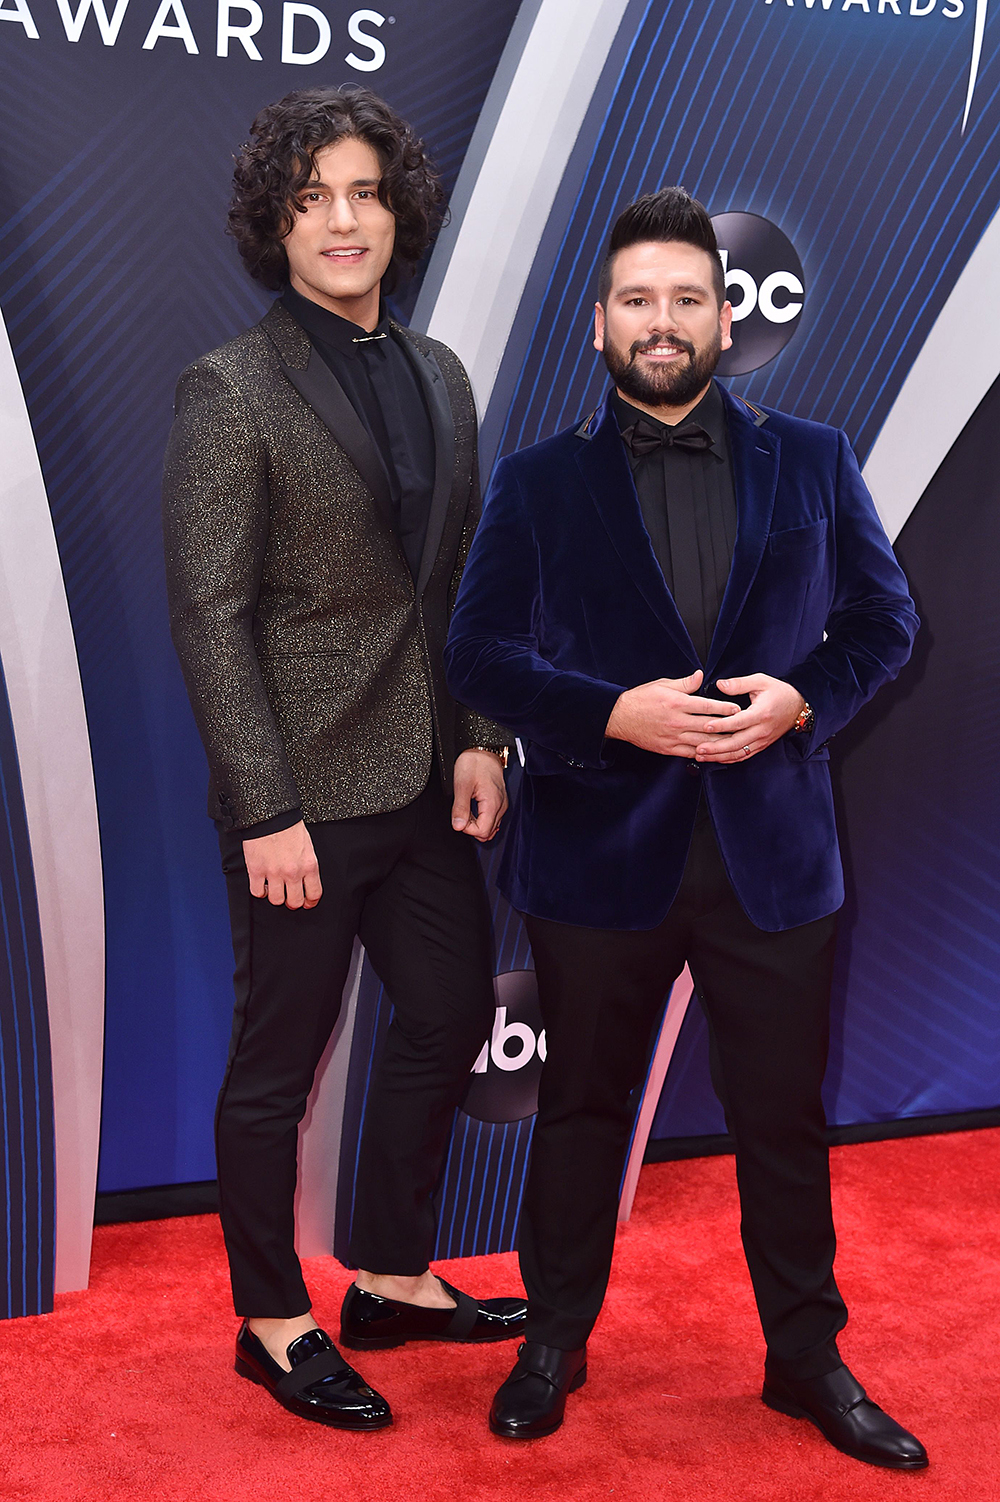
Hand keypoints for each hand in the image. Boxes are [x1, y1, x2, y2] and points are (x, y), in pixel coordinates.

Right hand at [243, 820, 321, 908]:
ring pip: (276, 900)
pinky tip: (261, 884)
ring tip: (274, 888)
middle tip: (289, 898)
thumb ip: (307, 866)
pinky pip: (257, 892)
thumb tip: (306, 880)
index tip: (307, 903)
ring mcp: (274, 873)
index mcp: (309, 866)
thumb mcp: (307, 847)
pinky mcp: (256, 870)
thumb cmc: (289, 827)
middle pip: (295, 902)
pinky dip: (259, 891)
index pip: (314, 894)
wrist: (270, 815)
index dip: (310, 902)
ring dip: (275, 896)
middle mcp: (293, 872)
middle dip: (292, 902)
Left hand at [452, 749, 507, 841]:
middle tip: (461, 813)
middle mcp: (501, 806)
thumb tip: (458, 826)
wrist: (483, 750)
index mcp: (493, 803)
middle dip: (471, 827)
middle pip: (487, 832)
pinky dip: (481, 818)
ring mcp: (501, 804)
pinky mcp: (499, 801)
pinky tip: (473, 809)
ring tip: (467, 808)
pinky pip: (492, 818)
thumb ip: (460, 808)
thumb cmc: (474, 763)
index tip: (459, 818)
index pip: (482, 832)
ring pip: (490, 827)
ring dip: (476, 823)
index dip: (467, 829)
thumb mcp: (462, 785)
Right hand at [605, 670, 739, 755]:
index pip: (707, 706)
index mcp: (677, 703)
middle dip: (727, 727)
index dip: (724, 708)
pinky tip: (713, 752)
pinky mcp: (668, 748)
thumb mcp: (663, 684)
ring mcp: (673, 737)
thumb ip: (684, 683)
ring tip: (733, 741)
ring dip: (719, 742)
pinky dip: (703, 753)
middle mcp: (677, 721)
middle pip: (708, 725)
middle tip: (742, 727)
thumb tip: (700, 676)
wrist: (620, 718)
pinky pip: (690, 753)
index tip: (737, 709)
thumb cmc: (640, 699)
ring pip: (702, 741)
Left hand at [694, 674, 804, 762]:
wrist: (799, 705)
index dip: (721, 725)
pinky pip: (744, 755)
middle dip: (716, 747)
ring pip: (739, 753)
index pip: (739, 722)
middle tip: (698, 747)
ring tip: (702, 755)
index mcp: (761, 713)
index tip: (706, 726)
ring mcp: (762, 740)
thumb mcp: (760, 681)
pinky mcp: (762, 745)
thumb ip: (739, 683)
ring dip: (719, 755)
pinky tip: (716, 758)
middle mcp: (762, 730)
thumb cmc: (779, 692)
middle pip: (736, 742)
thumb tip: (720, 685)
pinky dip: (729, 759)